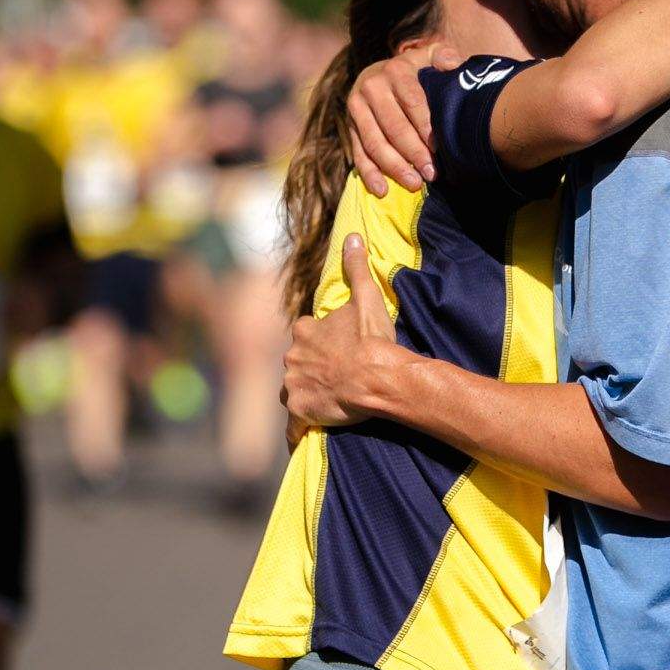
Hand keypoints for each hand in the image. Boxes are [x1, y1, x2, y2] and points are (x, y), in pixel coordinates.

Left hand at [281, 234, 407, 430]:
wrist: (377, 377)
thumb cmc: (372, 340)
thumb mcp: (366, 299)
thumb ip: (356, 268)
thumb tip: (352, 237)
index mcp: (304, 331)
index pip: (305, 334)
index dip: (320, 341)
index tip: (337, 348)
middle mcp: (292, 357)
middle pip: (298, 362)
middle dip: (312, 368)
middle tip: (336, 374)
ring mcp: (294, 385)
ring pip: (294, 389)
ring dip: (306, 393)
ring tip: (329, 399)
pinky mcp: (300, 411)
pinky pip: (295, 423)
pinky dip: (299, 428)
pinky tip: (308, 433)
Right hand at [347, 45, 457, 195]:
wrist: (378, 74)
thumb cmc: (414, 71)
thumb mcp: (428, 57)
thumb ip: (443, 56)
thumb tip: (452, 64)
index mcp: (395, 71)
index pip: (412, 102)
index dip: (425, 127)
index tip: (440, 148)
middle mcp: (371, 87)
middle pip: (393, 127)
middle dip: (413, 153)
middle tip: (431, 173)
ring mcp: (357, 109)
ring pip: (375, 143)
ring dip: (394, 167)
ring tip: (414, 184)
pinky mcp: (349, 127)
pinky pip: (358, 153)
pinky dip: (369, 174)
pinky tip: (383, 190)